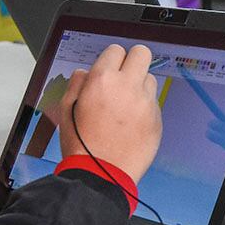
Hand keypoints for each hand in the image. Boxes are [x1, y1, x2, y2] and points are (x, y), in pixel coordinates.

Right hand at [58, 43, 161, 181]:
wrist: (101, 175)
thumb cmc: (82, 145)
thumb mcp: (66, 109)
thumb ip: (77, 84)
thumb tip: (86, 73)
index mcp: (103, 80)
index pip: (116, 50)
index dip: (111, 60)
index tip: (110, 69)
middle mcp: (128, 87)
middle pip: (142, 53)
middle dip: (133, 61)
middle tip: (125, 76)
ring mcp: (146, 103)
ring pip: (150, 79)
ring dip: (140, 86)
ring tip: (126, 105)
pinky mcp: (157, 120)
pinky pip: (154, 103)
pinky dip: (145, 108)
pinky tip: (132, 123)